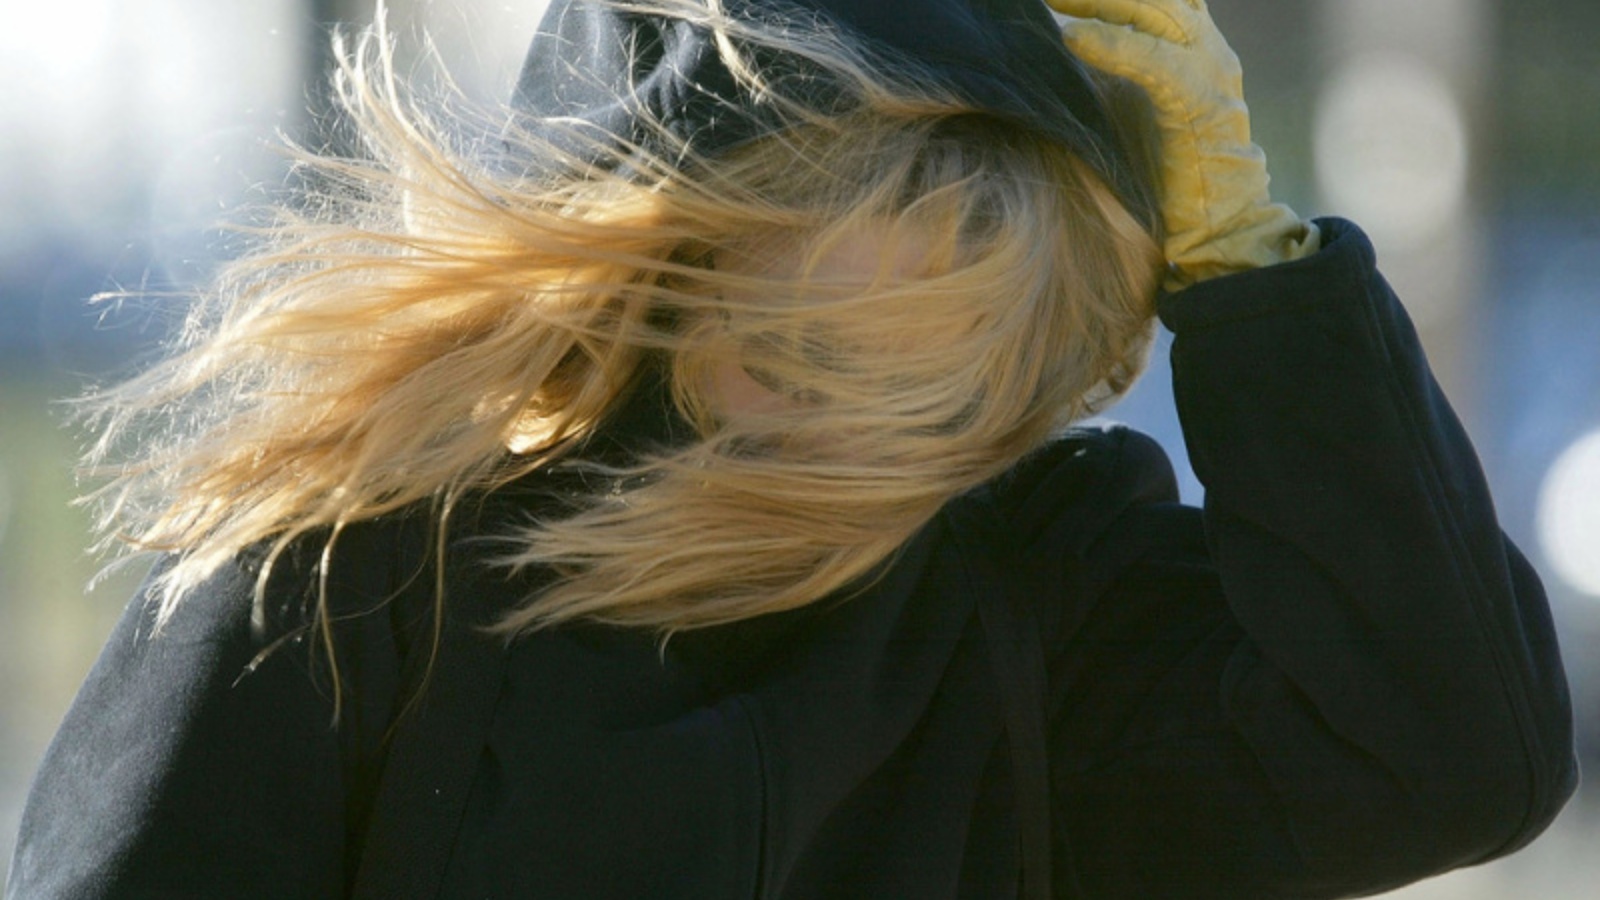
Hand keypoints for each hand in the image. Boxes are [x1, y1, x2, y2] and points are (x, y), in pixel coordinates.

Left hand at [1047, 0, 1317, 287]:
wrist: (1222, 222)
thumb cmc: (1173, 173)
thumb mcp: (1140, 107)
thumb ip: (1117, 74)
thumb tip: (1061, 53)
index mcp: (1195, 46)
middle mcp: (1208, 49)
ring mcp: (1210, 72)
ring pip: (1159, 14)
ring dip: (1102, 4)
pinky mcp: (1201, 106)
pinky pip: (1158, 64)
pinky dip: (1116, 47)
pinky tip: (1074, 39)